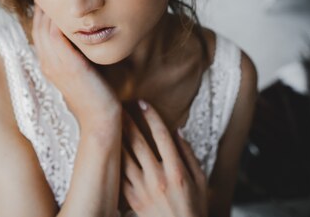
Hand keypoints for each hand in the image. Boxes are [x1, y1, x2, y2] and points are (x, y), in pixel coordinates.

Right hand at [32, 6, 119, 125]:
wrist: (101, 120)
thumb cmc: (98, 95)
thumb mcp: (84, 69)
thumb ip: (79, 53)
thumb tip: (86, 34)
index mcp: (49, 64)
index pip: (40, 31)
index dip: (44, 12)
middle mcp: (47, 63)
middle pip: (38, 25)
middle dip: (44, 4)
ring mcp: (54, 64)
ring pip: (44, 26)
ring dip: (50, 6)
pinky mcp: (66, 64)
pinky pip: (54, 33)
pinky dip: (58, 18)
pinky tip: (68, 6)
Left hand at [121, 101, 207, 216]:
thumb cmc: (194, 208)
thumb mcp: (200, 180)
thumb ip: (189, 154)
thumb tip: (177, 131)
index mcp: (176, 172)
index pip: (162, 136)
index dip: (151, 116)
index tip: (142, 103)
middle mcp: (158, 179)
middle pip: (139, 143)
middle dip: (128, 121)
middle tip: (119, 106)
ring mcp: (143, 190)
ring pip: (125, 157)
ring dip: (117, 137)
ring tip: (110, 122)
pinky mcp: (132, 199)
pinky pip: (120, 175)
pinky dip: (114, 160)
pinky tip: (109, 147)